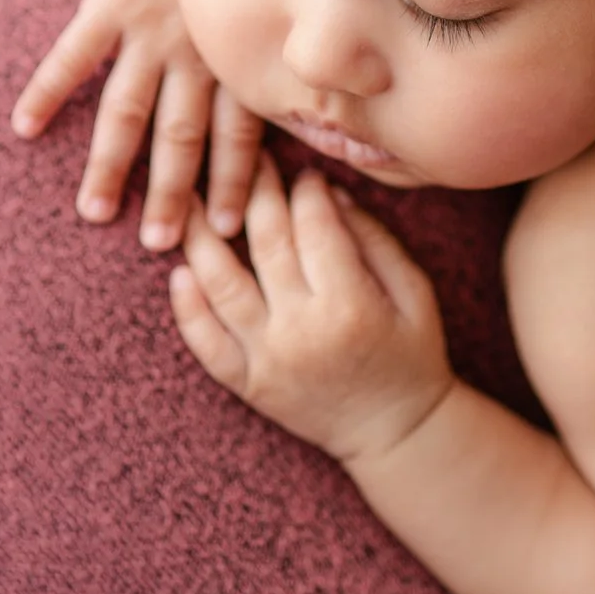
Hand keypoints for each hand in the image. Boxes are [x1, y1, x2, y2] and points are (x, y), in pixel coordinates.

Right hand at [14, 0, 265, 247]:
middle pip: (181, 134)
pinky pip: (74, 53)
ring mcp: (149, 31)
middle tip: (160, 242)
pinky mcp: (108, 6)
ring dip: (111, 163)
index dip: (236, 180)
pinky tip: (25, 126)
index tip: (230, 230)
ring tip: (93, 211)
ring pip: (127, 108)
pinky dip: (48, 89)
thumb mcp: (253, 24)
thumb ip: (255, 77)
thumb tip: (301, 138)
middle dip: (173, 191)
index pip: (237, 134)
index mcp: (229, 64)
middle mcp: (193, 54)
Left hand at [170, 159, 454, 465]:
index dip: (306, 189)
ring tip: (192, 198)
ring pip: (221, 285)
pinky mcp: (247, 384)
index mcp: (350, 303)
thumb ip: (375, 240)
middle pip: (265, 243)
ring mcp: (268, 358)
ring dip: (201, 236)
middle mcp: (302, 329)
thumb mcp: (416, 293)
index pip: (315, 226)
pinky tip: (178, 273)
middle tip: (248, 159)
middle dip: (255, 191)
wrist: (395, 434)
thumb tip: (329, 192)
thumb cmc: (412, 356)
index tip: (302, 170)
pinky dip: (186, 308)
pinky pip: (205, 343)